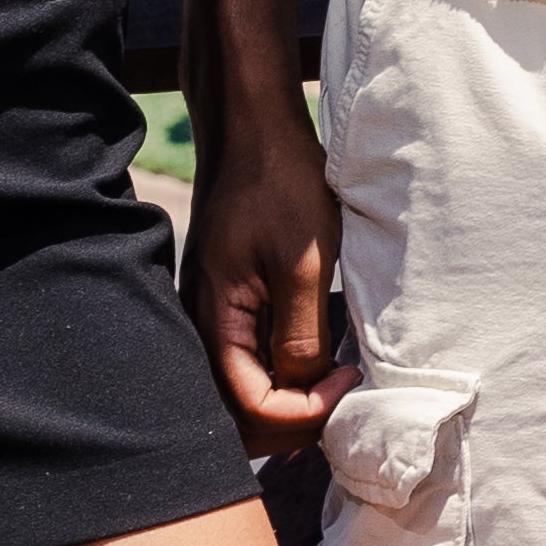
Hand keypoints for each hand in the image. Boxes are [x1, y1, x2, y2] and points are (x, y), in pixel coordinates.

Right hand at [180, 93, 355, 439]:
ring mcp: (208, 314)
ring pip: (237, 392)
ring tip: (329, 386)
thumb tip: (307, 393)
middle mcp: (199, 326)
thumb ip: (300, 338)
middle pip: (234, 414)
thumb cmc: (279, 181)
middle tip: (339, 398)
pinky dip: (273, 376)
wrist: (253, 124)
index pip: (250, 408)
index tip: (346, 383)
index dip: (303, 412)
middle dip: (289, 422)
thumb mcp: (303, 263)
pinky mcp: (222, 300)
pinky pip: (241, 360)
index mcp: (211, 320)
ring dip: (282, 403)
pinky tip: (308, 360)